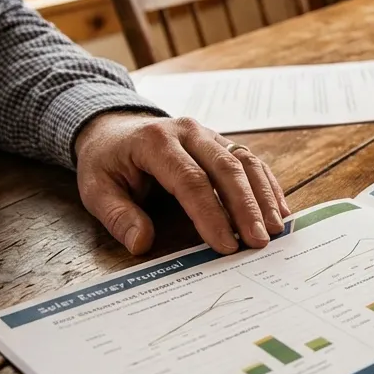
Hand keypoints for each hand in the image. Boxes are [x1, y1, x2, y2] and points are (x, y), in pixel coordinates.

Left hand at [73, 112, 289, 254]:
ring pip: (244, 162)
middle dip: (246, 208)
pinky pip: (251, 160)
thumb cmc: (107, 162)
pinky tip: (279, 209)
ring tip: (275, 228)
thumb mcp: (95, 189)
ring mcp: (209, 134)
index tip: (225, 245)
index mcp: (156, 142)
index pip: (191, 180)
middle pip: (226, 169)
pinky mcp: (221, 142)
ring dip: (263, 197)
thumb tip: (141, 244)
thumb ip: (118, 217)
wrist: (114, 128)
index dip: (211, 214)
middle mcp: (188, 132)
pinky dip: (267, 185)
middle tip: (260, 241)